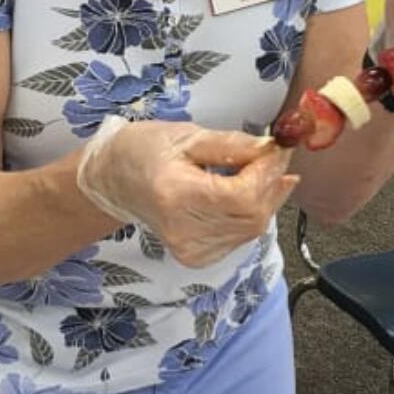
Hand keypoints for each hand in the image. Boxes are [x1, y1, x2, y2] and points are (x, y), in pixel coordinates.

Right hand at [75, 118, 296, 267]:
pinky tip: (242, 194)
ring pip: (253, 228)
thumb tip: (272, 149)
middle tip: (273, 156)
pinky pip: (242, 237)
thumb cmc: (145, 151)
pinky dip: (251, 214)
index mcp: (176, 195)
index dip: (268, 172)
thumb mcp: (187, 136)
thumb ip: (233, 145)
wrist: (115, 180)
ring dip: (265, 198)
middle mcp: (184, 231)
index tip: (278, 148)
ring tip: (255, 171)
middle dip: (271, 183)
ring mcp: (191, 249)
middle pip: (252, 216)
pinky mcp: (197, 257)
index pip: (242, 196)